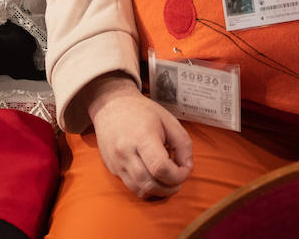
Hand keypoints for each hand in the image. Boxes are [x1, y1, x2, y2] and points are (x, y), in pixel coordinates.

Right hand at [85, 73, 193, 198]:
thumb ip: (183, 144)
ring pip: (140, 191)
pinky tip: (153, 176)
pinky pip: (131, 187)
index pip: (161, 168)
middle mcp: (125, 152)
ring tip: (168, 179)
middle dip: (170, 187)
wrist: (111, 106)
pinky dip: (146, 188)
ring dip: (159, 191)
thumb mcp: (169, 120)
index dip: (178, 175)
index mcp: (142, 136)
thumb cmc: (142, 111)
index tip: (185, 169)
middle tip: (179, 179)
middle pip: (151, 184)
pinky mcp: (112, 169)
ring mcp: (117, 163)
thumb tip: (187, 167)